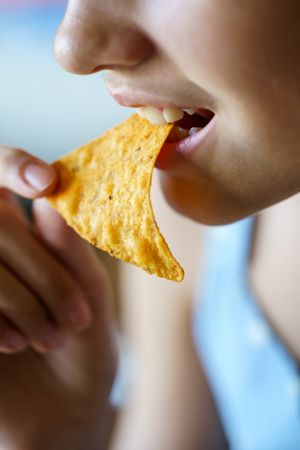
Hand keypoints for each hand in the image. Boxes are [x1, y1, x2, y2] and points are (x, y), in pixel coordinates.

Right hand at [0, 146, 117, 448]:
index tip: (45, 182)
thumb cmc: (83, 345)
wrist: (61, 410)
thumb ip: (71, 251)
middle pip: (2, 228)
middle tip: (74, 319)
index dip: (15, 166)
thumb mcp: (90, 295)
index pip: (3, 176)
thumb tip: (52, 201)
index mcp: (27, 238)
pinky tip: (13, 345)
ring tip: (51, 338)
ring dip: (21, 300)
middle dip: (44, 273)